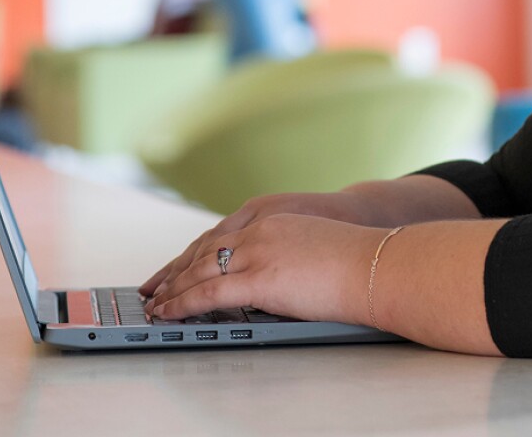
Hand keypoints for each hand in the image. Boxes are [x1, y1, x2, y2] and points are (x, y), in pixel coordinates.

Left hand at [141, 192, 371, 297]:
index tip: (176, 267)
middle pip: (203, 250)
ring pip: (199, 271)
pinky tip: (169, 313)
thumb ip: (286, 254)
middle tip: (154, 287)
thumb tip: (275, 277)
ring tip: (155, 304)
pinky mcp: (259, 279)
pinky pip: (208, 294)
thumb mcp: (315, 245)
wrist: (377, 264)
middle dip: (175, 271)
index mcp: (273, 218)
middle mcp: (259, 229)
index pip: (221, 235)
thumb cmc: (358, 260)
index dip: (193, 254)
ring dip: (172, 289)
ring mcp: (257, 252)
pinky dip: (183, 304)